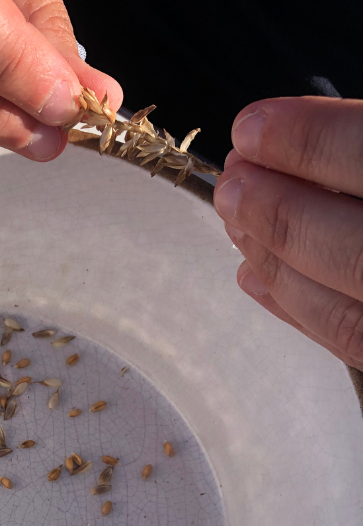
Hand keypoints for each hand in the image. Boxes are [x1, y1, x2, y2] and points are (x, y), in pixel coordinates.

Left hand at [214, 96, 362, 367]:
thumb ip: (361, 144)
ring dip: (273, 259)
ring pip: (340, 305)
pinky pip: (346, 340)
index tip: (252, 128)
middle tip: (232, 184)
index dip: (306, 142)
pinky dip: (295, 307)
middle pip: (345, 245)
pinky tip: (255, 275)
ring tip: (236, 222)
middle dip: (274, 210)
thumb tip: (296, 137)